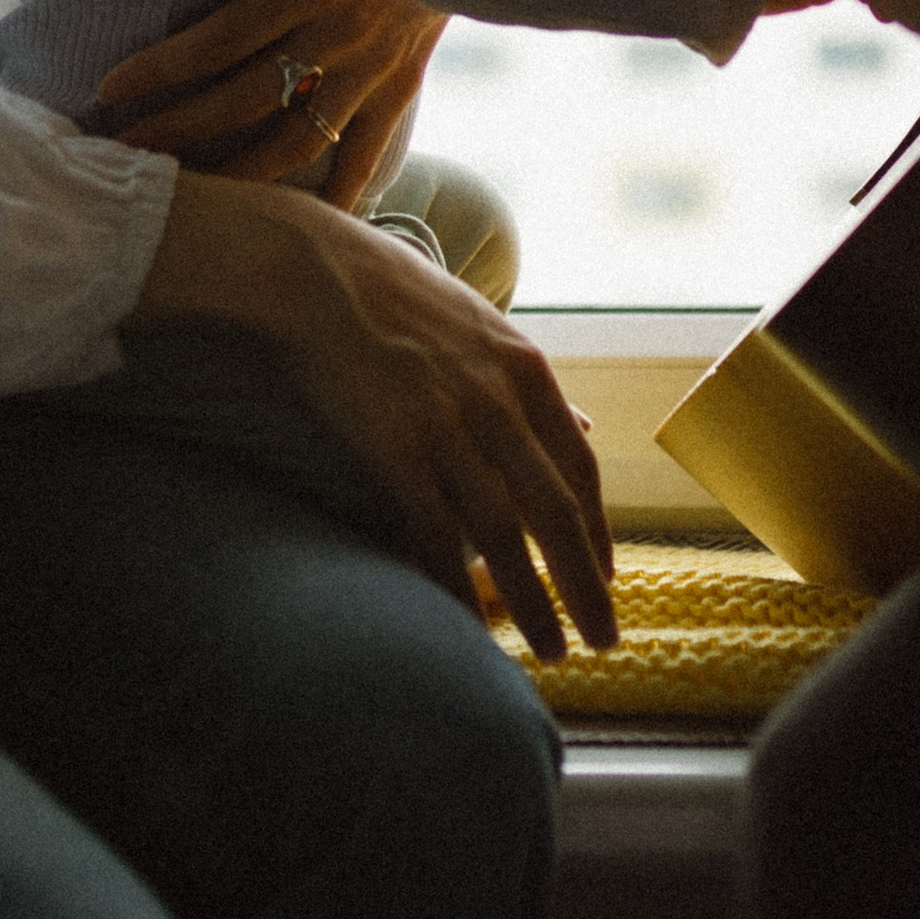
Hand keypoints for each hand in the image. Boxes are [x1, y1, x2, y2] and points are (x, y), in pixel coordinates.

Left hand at [94, 0, 443, 205]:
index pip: (220, 38)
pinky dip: (338, 193)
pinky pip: (367, 152)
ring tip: (190, 195)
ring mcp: (374, 71)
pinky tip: (304, 226)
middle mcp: (342, 37)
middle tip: (125, 152)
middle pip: (246, 98)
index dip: (161, 68)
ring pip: (299, 140)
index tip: (107, 88)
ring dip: (240, 174)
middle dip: (179, 129)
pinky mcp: (401, 88)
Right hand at [131, 175, 617, 657]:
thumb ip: (532, 386)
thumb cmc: (394, 296)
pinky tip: (462, 623)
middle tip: (604, 641)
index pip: (579, 468)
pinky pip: (433, 531)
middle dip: (585, 586)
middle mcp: (498, 399)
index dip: (598, 532)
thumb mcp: (483, 327)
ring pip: (503, 533)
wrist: (313, 268)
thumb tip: (583, 430)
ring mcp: (447, 423)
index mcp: (526, 369)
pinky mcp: (392, 444)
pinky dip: (452, 583)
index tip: (607, 579)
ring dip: (530, 601)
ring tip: (549, 650)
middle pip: (557, 512)